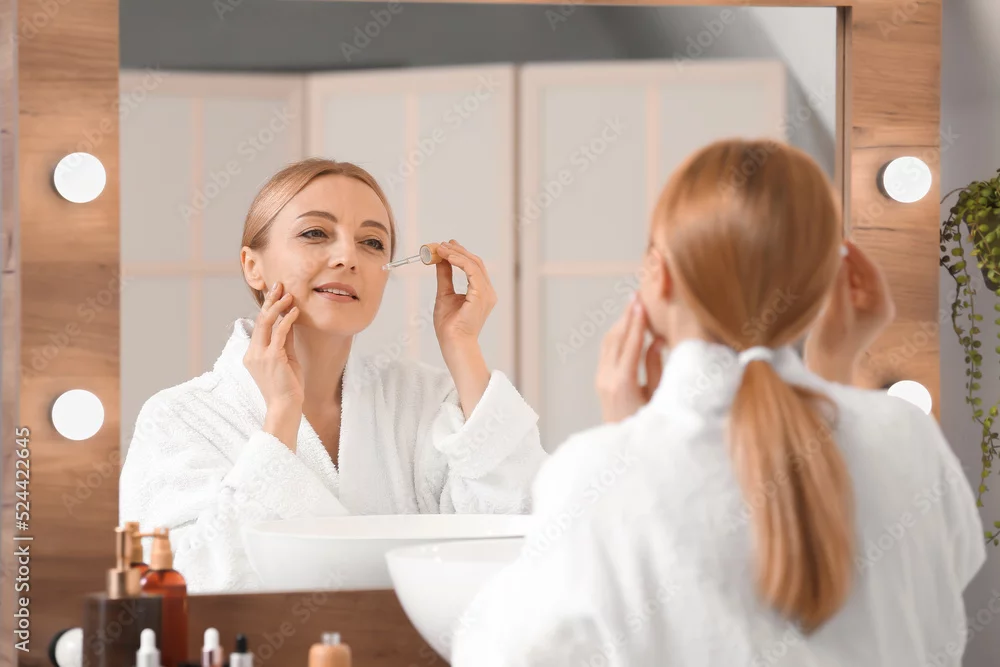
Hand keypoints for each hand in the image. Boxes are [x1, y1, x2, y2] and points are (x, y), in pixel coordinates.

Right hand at [243, 282, 303, 447]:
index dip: (267, 307)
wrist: (286, 406)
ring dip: (278, 306)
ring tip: (289, 294)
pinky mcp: (272, 357)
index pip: (259, 325)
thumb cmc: (288, 385)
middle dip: (270, 300)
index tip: (275, 293)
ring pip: (266, 322)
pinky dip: (287, 319)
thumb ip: (285, 340)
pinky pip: (279, 332)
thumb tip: (289, 320)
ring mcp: (260, 355)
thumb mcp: (286, 358)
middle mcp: (253, 352)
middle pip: (260, 320)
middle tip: (279, 285)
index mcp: (252, 354)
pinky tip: (295, 310)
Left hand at [433, 240, 496, 344]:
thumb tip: (440, 261)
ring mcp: (486, 293)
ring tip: (440, 248)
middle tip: (442, 244)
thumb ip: (445, 277)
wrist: (453, 342)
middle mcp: (488, 292)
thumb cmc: (450, 326)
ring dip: (456, 253)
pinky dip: (459, 261)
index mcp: (481, 292)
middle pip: (475, 263)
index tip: (447, 245)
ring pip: (474, 264)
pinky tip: (447, 257)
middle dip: (458, 250)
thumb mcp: (444, 294)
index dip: (461, 254)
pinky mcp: (481, 295)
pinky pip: (471, 271)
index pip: (474, 267)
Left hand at [596, 296, 665, 422]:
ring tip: (632, 305)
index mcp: (623, 382)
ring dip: (620, 323)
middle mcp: (607, 378)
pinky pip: (607, 351)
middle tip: (636, 295)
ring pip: (608, 342)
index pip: (631, 344)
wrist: (625, 450)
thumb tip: (656, 340)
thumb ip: (656, 366)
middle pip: (616, 338)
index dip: (637, 322)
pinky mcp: (600, 380)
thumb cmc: (649, 424)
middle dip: (627, 316)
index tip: (642, 302)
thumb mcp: (657, 396)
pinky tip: (626, 326)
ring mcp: (601, 378)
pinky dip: (617, 335)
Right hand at [804, 241, 895, 383]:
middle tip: (831, 245)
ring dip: (841, 270)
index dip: (858, 255)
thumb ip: (838, 283)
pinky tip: (823, 274)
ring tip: (825, 258)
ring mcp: (863, 309)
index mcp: (881, 306)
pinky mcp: (850, 312)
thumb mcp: (836, 311)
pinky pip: (845, 289)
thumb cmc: (834, 344)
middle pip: (864, 275)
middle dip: (849, 261)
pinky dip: (836, 281)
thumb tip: (838, 256)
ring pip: (853, 280)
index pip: (872, 272)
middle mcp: (876, 305)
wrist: (826, 370)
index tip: (843, 240)